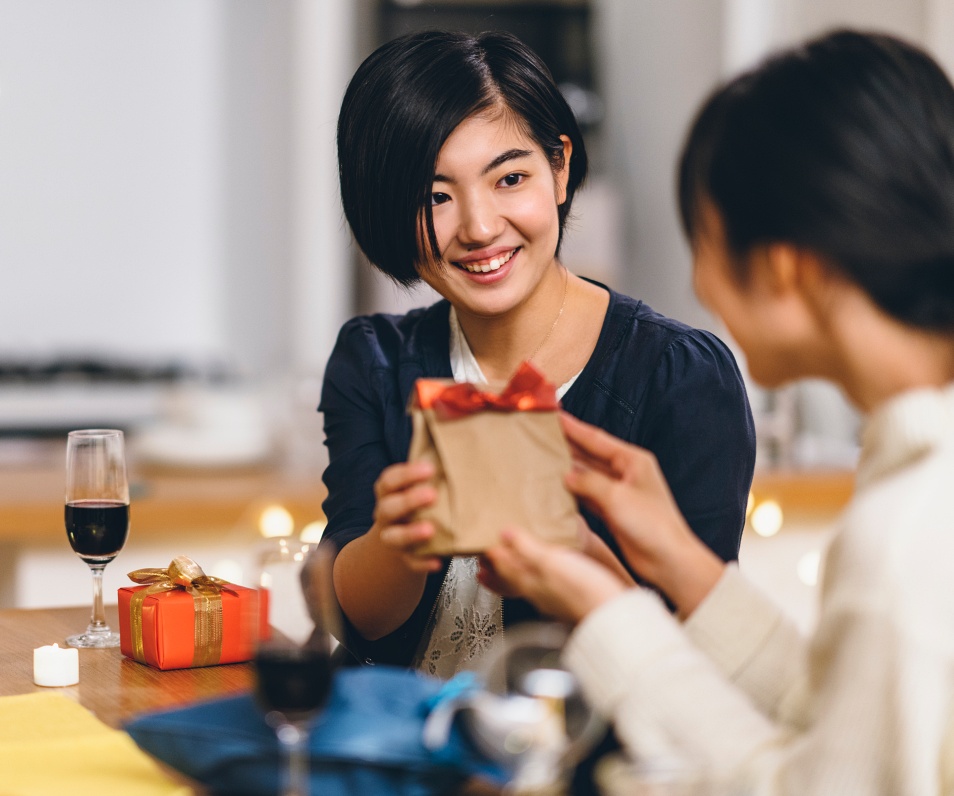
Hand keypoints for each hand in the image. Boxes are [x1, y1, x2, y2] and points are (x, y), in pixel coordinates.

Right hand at [371, 460, 442, 573]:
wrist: (401, 541)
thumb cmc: (419, 505)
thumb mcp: (418, 485)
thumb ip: (432, 470)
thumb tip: (456, 437)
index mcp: (389, 493)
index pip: (389, 480)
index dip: (406, 474)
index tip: (429, 468)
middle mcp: (386, 515)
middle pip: (388, 507)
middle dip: (409, 501)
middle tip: (432, 495)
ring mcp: (393, 538)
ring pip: (393, 536)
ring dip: (410, 533)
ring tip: (430, 530)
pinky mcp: (404, 559)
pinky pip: (410, 563)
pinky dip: (422, 563)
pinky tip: (437, 562)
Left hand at [479, 527, 627, 623]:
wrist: (613, 617)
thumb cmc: (585, 593)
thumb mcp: (551, 562)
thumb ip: (527, 548)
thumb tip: (504, 534)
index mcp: (529, 584)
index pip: (502, 568)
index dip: (492, 555)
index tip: (483, 542)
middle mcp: (539, 593)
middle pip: (512, 577)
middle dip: (499, 565)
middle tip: (487, 554)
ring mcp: (555, 598)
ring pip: (529, 581)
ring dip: (518, 569)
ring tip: (514, 558)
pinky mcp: (572, 598)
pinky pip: (548, 583)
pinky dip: (542, 572)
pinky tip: (552, 567)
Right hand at [560, 412, 722, 616]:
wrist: (668, 560)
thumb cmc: (653, 526)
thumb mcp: (617, 497)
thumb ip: (589, 482)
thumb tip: (567, 475)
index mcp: (633, 460)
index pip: (596, 438)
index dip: (574, 427)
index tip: (555, 416)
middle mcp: (626, 473)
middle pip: (590, 454)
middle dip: (567, 445)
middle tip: (543, 436)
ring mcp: (619, 492)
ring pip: (587, 475)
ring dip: (567, 469)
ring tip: (544, 460)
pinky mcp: (613, 511)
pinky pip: (587, 495)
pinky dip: (573, 491)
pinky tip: (557, 488)